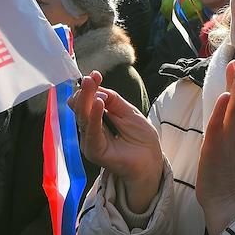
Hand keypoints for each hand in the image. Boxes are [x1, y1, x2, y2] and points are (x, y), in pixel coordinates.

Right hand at [70, 71, 162, 211]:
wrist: (151, 159)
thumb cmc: (141, 138)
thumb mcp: (129, 112)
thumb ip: (114, 101)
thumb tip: (98, 90)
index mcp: (98, 120)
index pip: (89, 102)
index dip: (91, 88)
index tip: (94, 75)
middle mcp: (91, 130)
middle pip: (82, 108)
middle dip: (86, 92)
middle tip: (89, 78)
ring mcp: (91, 141)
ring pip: (83, 118)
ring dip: (87, 100)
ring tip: (91, 85)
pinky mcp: (94, 151)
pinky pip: (92, 132)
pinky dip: (94, 116)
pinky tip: (98, 104)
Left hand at [197, 57, 234, 234]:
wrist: (220, 199)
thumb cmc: (218, 173)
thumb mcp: (218, 146)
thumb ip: (221, 130)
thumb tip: (222, 117)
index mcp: (230, 130)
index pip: (233, 101)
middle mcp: (230, 132)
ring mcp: (225, 140)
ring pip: (232, 110)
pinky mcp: (217, 150)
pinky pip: (219, 128)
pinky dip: (223, 112)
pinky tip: (225, 98)